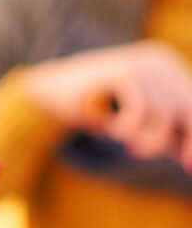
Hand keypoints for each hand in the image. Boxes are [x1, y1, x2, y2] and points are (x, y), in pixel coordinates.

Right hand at [24, 41, 191, 170]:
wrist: (49, 95)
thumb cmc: (96, 110)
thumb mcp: (138, 122)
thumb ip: (168, 132)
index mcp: (169, 65)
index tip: (188, 168)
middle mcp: (161, 59)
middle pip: (189, 109)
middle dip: (180, 143)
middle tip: (154, 159)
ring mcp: (143, 63)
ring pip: (164, 115)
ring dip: (146, 140)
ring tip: (128, 146)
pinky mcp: (123, 71)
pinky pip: (141, 112)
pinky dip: (126, 128)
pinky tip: (111, 128)